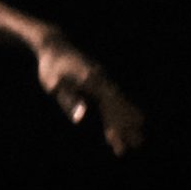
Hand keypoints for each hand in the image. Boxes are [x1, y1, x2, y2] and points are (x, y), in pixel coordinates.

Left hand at [36, 36, 145, 155]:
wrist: (54, 45)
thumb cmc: (51, 65)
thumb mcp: (55, 84)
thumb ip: (69, 101)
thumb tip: (81, 120)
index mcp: (93, 81)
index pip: (110, 106)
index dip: (117, 124)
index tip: (123, 140)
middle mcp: (101, 80)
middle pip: (118, 106)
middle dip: (127, 126)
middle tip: (138, 144)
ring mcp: (101, 81)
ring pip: (117, 104)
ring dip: (125, 121)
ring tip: (136, 139)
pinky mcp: (98, 82)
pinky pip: (110, 100)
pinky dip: (116, 113)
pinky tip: (117, 126)